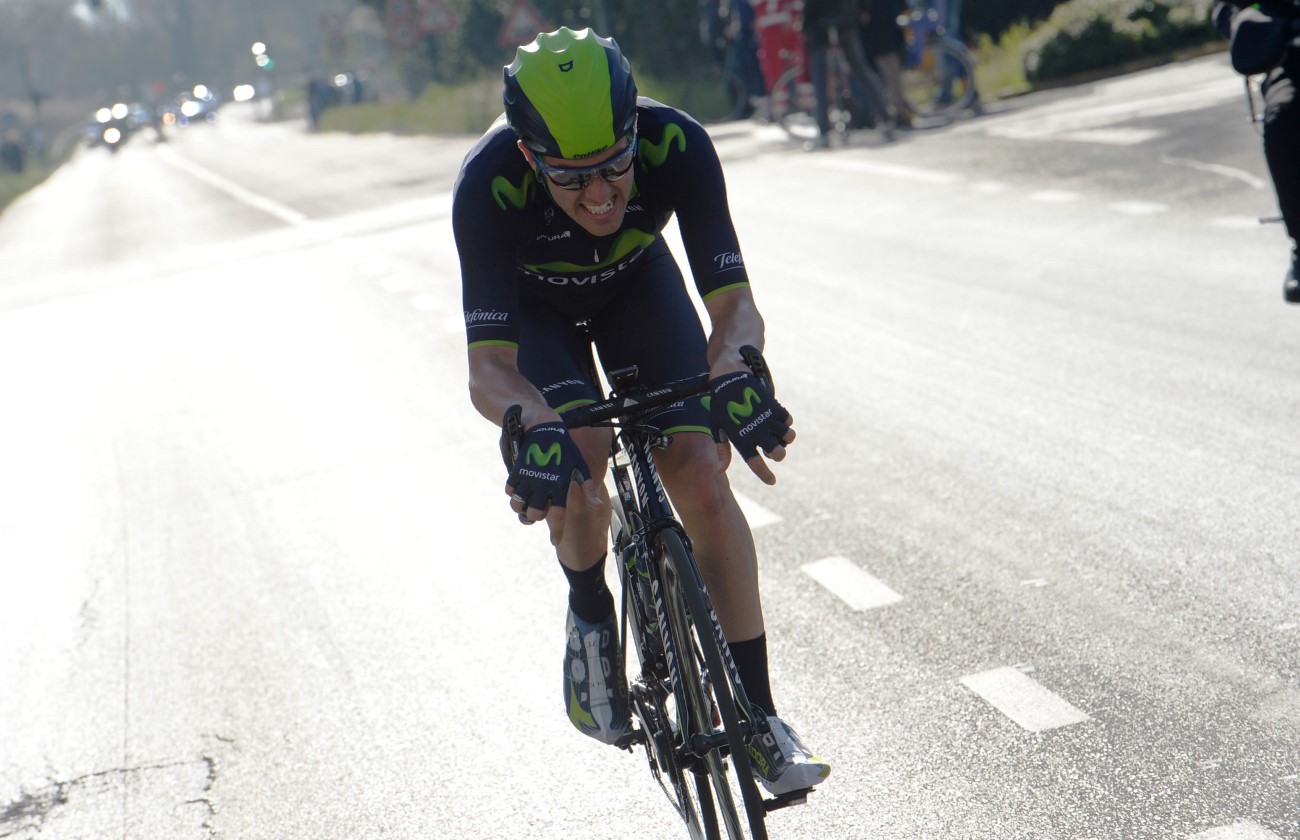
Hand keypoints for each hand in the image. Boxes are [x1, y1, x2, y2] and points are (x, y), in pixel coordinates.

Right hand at [504, 421, 596, 544]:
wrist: (542, 425)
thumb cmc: (564, 447)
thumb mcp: (579, 466)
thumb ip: (587, 488)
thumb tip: (598, 506)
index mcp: (560, 486)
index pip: (560, 515)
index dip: (557, 531)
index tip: (555, 542)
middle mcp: (543, 485)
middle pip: (535, 514)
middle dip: (536, 516)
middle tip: (539, 510)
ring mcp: (527, 479)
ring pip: (519, 505)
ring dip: (522, 507)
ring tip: (527, 501)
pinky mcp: (516, 471)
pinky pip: (510, 490)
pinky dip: (513, 493)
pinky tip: (520, 488)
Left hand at [707, 372, 795, 484]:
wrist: (729, 378)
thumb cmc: (721, 404)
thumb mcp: (717, 427)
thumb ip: (722, 449)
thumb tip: (720, 470)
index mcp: (742, 439)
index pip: (756, 464)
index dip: (765, 475)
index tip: (772, 482)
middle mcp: (758, 431)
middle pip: (778, 453)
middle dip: (779, 455)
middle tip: (773, 450)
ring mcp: (768, 419)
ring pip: (788, 437)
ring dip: (786, 438)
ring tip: (778, 434)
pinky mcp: (774, 406)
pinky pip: (788, 420)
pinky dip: (786, 422)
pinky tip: (779, 420)